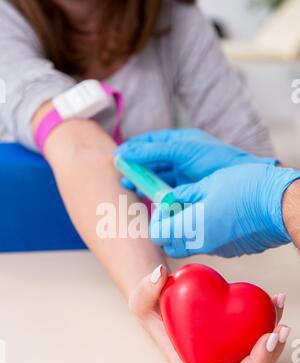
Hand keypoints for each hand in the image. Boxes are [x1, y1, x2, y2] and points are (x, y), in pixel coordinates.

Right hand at [116, 128, 276, 188]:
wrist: (241, 180)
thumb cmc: (215, 159)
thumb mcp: (183, 152)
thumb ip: (155, 151)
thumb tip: (125, 151)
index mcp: (179, 142)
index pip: (150, 142)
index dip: (133, 149)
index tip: (118, 158)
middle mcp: (179, 157)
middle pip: (151, 162)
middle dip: (135, 169)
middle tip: (122, 177)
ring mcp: (183, 174)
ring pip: (156, 178)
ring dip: (143, 182)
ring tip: (130, 188)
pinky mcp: (186, 190)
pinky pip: (165, 191)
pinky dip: (154, 194)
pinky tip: (147, 198)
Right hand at [129, 265, 289, 362]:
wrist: (166, 295)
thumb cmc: (151, 303)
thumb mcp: (141, 297)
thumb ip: (147, 287)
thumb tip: (160, 275)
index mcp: (181, 358)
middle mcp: (206, 359)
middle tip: (270, 337)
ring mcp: (224, 348)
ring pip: (255, 361)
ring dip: (273, 346)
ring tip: (280, 319)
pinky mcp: (236, 333)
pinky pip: (257, 333)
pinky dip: (270, 318)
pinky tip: (276, 299)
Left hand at [150, 164, 299, 257]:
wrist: (282, 204)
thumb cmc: (248, 187)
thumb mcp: (210, 183)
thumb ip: (187, 193)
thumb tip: (174, 197)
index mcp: (192, 227)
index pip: (158, 235)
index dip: (157, 220)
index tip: (164, 205)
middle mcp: (202, 244)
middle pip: (171, 245)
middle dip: (168, 228)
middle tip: (177, 208)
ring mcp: (218, 249)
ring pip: (190, 246)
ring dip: (186, 231)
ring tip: (197, 208)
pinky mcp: (231, 250)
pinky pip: (209, 245)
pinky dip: (204, 233)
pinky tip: (216, 215)